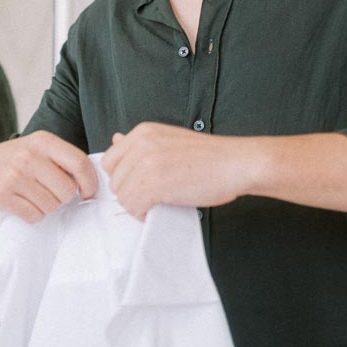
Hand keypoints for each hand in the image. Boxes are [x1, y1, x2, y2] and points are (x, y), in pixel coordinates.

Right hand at [0, 130, 98, 232]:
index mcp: (44, 141)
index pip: (79, 163)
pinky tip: (25, 204)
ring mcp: (14, 176)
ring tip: (36, 196)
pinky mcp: (1, 194)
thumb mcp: (42, 148)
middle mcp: (28, 156)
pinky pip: (33, 215)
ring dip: (48, 207)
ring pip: (51, 206)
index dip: (90, 183)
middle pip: (67, 190)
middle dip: (64, 197)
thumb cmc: (22, 159)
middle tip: (53, 193)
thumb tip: (97, 179)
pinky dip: (33, 215)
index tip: (88, 193)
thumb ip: (66, 158)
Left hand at [102, 122, 255, 218]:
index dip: (123, 178)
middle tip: (152, 198)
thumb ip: (142, 144)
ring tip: (158, 204)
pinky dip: (143, 214)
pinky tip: (160, 209)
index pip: (110, 161)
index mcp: (143, 132)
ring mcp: (147, 163)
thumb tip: (115, 139)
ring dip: (137, 206)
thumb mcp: (170, 140)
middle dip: (130, 194)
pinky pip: (133, 206)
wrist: (235, 163)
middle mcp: (141, 144)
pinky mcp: (154, 183)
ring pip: (123, 196)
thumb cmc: (209, 157)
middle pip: (115, 181)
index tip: (140, 186)